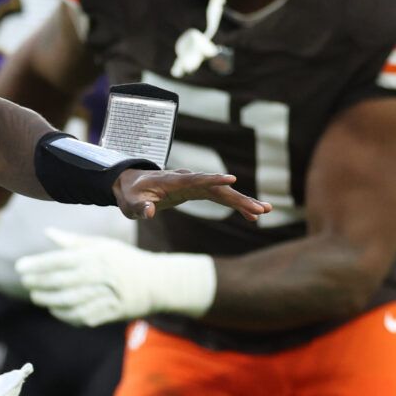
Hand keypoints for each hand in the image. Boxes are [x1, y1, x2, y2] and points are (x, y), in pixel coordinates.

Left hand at [16, 229, 215, 326]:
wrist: (159, 282)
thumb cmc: (126, 260)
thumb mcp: (103, 245)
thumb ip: (74, 242)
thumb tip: (48, 232)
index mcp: (97, 256)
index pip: (60, 260)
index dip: (37, 265)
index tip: (20, 267)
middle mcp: (100, 275)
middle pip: (61, 281)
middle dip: (39, 282)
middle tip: (26, 282)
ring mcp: (106, 295)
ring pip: (69, 300)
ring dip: (49, 299)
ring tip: (36, 296)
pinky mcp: (111, 313)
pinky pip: (82, 317)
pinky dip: (65, 314)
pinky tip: (54, 309)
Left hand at [114, 167, 269, 220]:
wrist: (132, 185)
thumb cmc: (131, 193)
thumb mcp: (131, 203)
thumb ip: (141, 207)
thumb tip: (150, 212)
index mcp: (173, 180)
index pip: (196, 179)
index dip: (213, 179)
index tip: (232, 180)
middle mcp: (189, 179)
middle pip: (218, 188)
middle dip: (238, 198)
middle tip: (260, 209)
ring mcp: (196, 185)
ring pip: (223, 192)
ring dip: (243, 202)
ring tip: (264, 212)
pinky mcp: (199, 191)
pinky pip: (221, 197)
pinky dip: (235, 205)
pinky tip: (251, 216)